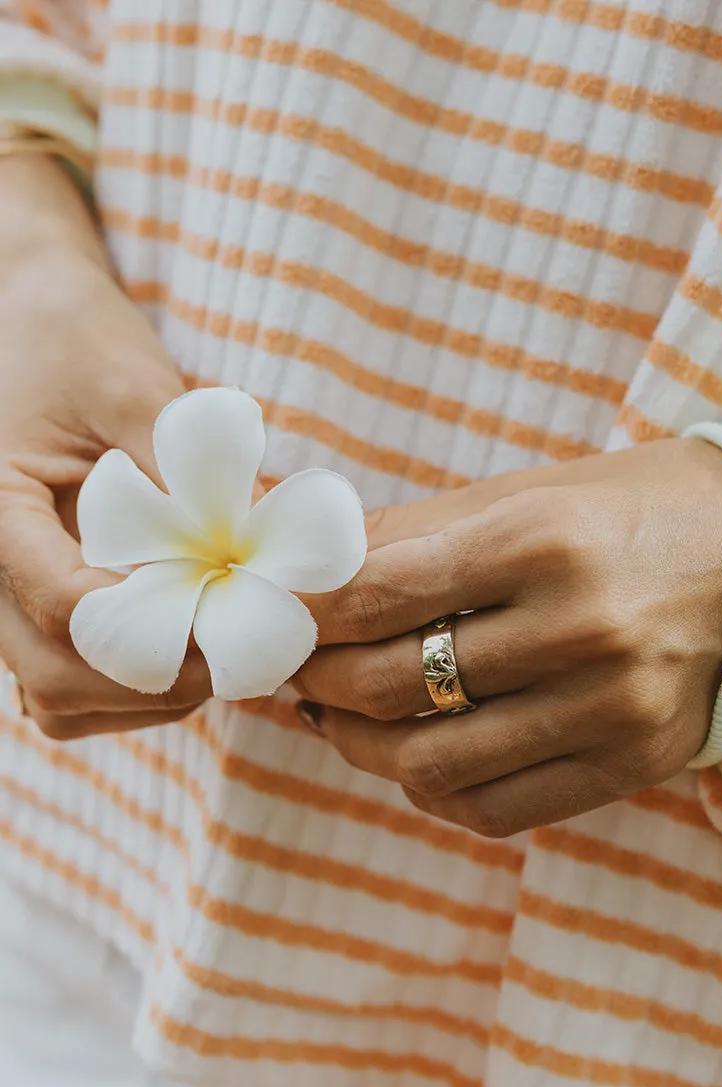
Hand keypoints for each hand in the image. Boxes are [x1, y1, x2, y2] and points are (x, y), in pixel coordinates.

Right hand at [0, 156, 212, 738]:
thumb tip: (257, 549)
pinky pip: (66, 682)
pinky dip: (127, 686)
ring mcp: (5, 593)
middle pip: (53, 673)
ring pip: (57, 694)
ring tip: (216, 649)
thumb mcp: (129, 384)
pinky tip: (184, 646)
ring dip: (142, 691)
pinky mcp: (32, 602)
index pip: (61, 602)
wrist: (30, 317)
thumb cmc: (72, 339)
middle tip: (235, 650)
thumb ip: (179, 468)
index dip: (154, 629)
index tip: (230, 619)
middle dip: (154, 676)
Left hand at [295, 439, 721, 835]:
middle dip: (315, 680)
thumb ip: (412, 536)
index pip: (379, 595)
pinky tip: (409, 758)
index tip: (272, 618)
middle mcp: (581, 630)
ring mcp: (612, 709)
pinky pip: (494, 809)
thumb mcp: (520, 495)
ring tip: (333, 717)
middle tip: (293, 669)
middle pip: (394, 684)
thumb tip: (309, 575)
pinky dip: (430, 790)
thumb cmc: (621, 511)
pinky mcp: (632, 764)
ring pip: (432, 763)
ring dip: (357, 746)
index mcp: (543, 542)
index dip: (305, 613)